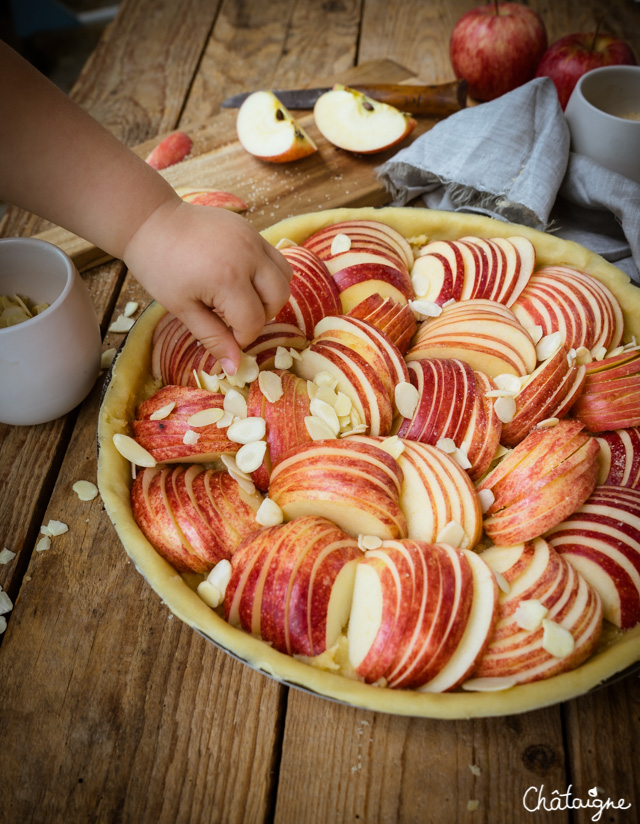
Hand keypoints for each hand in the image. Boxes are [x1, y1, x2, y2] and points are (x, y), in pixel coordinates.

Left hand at [123, 198, 291, 372]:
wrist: (151, 222)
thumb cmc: (160, 267)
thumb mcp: (183, 309)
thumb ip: (213, 338)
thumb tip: (235, 368)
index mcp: (228, 279)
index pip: (253, 321)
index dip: (241, 337)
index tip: (223, 336)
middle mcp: (248, 256)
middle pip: (277, 299)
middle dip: (260, 316)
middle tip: (233, 318)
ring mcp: (253, 239)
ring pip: (285, 276)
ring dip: (270, 295)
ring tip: (242, 299)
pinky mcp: (252, 229)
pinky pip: (275, 257)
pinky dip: (266, 274)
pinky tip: (241, 279)